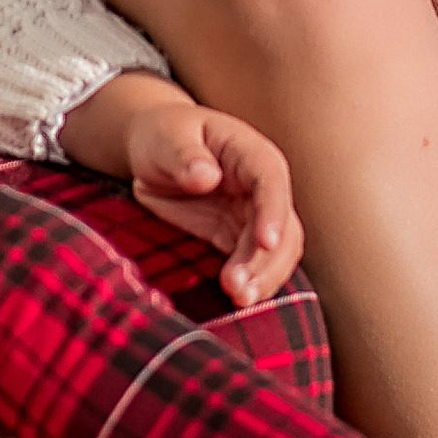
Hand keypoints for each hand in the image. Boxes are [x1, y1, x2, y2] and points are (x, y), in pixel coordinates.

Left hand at [62, 72, 302, 305]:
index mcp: (246, 151)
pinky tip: (239, 301)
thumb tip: (208, 176)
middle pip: (281, 223)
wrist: (156, 153)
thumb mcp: (165, 139)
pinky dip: (253, 283)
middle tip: (237, 287)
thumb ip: (183, 156)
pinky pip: (257, 264)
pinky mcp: (239, 238)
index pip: (270, 178)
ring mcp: (252, 214)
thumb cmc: (162, 136)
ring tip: (239, 299)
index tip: (265, 241)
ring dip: (264, 277)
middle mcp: (259, 185)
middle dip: (266, 259)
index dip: (272, 210)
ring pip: (277, 250)